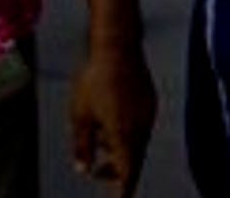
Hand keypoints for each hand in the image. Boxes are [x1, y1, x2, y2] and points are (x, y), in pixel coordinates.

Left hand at [70, 42, 156, 194]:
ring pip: (137, 142)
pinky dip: (126, 133)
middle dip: (117, 170)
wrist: (117, 47)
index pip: (127, 173)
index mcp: (124, 134)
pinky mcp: (150, 101)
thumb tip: (83, 169)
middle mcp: (141, 127)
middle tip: (97, 171)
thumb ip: (82, 146)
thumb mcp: (80, 116)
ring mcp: (148, 113)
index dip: (123, 190)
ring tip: (100, 139)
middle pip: (134, 160)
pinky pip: (140, 126)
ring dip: (120, 149)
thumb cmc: (94, 80)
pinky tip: (111, 122)